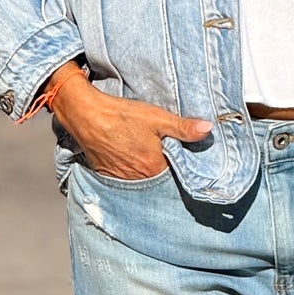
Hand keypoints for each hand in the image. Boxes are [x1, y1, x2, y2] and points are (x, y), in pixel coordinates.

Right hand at [50, 68, 211, 180]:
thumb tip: (208, 130)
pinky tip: (131, 156)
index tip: (183, 152)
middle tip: (165, 151)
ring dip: (148, 170)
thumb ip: (183, 127)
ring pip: (143, 178)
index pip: (177, 172)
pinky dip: (132, 170)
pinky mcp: (108, 175)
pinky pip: (126, 178)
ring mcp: (122, 179)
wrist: (86, 115)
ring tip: (147, 153)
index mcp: (155, 167)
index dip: (181, 162)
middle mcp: (140, 179)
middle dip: (166, 167)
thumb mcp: (157, 117)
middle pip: (160, 177)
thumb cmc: (122, 116)